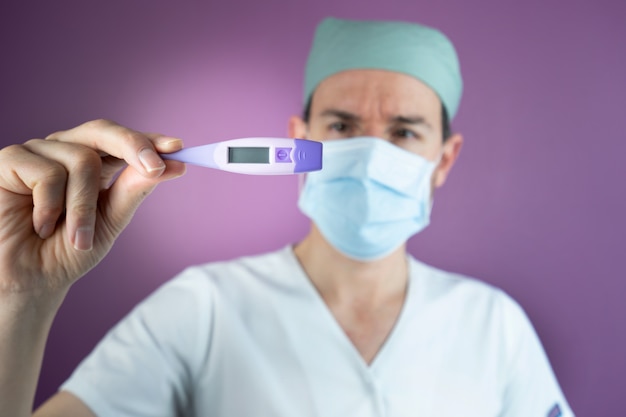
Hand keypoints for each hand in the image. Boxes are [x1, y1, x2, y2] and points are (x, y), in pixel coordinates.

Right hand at [0, 119, 185, 301]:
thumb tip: (169, 165)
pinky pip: (47, 173)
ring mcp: (37, 153)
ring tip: (78, 238)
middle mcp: (65, 150)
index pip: (124, 141)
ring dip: (84, 208)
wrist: (29, 281)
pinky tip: (41, 226)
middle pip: (103, 130)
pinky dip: (52, 207)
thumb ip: (134, 189)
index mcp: (92, 162)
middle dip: (133, 147)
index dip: (150, 140)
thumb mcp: (110, 220)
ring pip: (81, 160)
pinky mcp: (10, 161)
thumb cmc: (68, 250)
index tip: (178, 148)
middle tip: (155, 169)